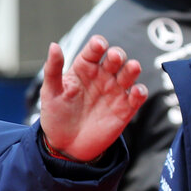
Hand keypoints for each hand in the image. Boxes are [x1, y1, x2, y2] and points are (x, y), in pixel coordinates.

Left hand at [36, 36, 146, 162]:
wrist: (66, 146)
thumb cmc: (56, 115)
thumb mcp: (50, 92)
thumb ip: (53, 69)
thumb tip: (54, 46)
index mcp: (85, 67)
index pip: (94, 50)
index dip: (98, 45)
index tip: (99, 46)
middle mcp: (102, 76)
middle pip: (116, 58)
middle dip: (117, 55)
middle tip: (114, 58)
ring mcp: (115, 91)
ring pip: (129, 73)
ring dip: (132, 69)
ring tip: (132, 68)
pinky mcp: (125, 109)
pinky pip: (137, 97)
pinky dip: (140, 92)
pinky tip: (136, 91)